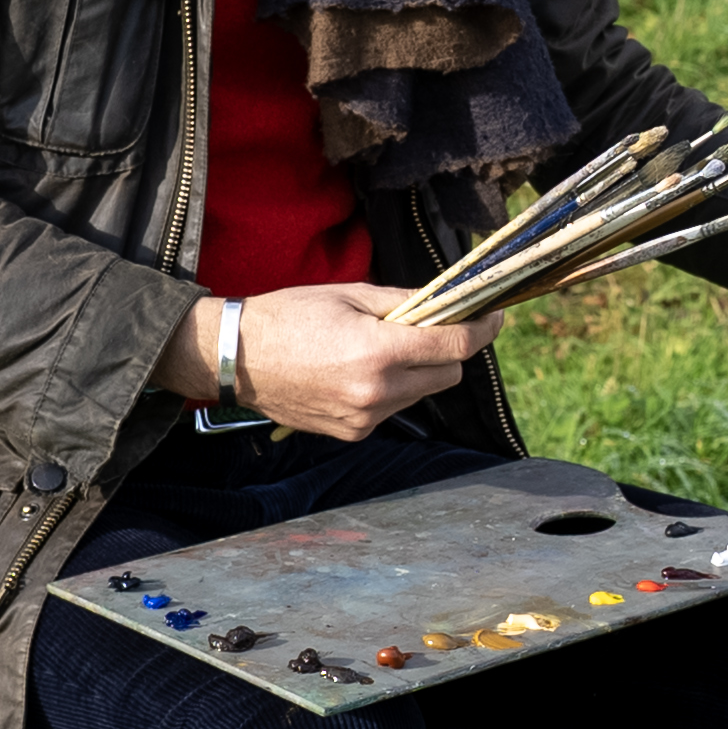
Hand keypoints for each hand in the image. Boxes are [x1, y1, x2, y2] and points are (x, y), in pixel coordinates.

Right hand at [150, 285, 501, 442]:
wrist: (236, 358)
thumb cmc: (289, 316)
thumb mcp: (350, 294)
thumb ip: (405, 302)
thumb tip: (447, 303)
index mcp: (377, 352)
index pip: (454, 347)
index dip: (481, 329)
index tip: (491, 317)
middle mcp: (376, 392)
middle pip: (447, 376)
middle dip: (448, 351)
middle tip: (429, 328)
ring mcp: (365, 418)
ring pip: (422, 394)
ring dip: (418, 371)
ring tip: (382, 348)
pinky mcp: (353, 433)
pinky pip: (394, 409)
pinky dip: (392, 390)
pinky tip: (360, 372)